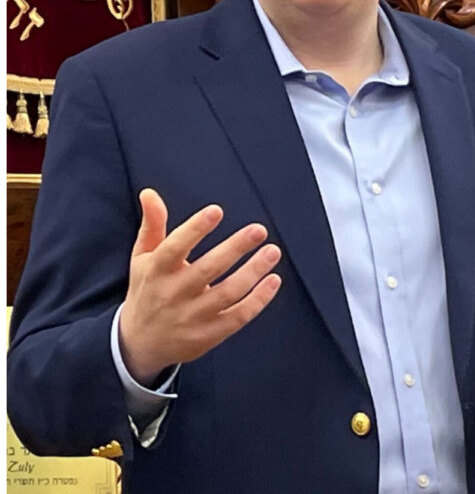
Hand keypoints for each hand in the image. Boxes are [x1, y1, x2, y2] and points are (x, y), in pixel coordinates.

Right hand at [118, 189, 281, 384]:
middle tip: (259, 229)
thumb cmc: (148, 289)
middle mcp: (172, 295)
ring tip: (273, 251)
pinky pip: (237, 317)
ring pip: (227, 293)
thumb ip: (152, 225)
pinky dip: (258, 300)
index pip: (173, 248)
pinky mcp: (207, 336)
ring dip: (253, 272)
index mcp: (156, 271)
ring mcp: (190, 317)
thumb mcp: (143, 258)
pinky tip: (273, 280)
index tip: (216, 210)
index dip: (194, 229)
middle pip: (207, 269)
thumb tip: (150, 192)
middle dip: (235, 248)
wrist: (139, 343)